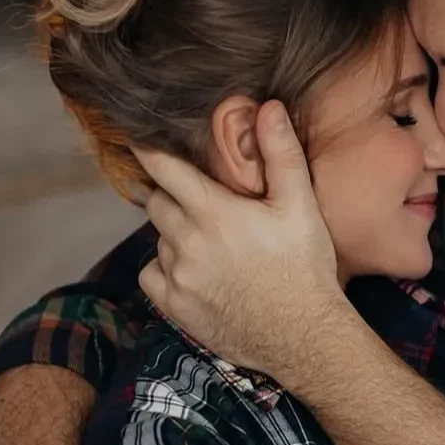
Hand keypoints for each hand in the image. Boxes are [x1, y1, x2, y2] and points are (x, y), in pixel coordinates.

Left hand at [136, 100, 340, 378]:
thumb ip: (281, 155)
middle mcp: (187, 242)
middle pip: (157, 203)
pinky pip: (152, 274)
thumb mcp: (301, 207)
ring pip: (158, 239)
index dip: (149, 150)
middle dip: (172, 196)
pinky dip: (166, 268)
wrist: (304, 336)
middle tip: (199, 201)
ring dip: (175, 234)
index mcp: (214, 212)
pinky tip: (195, 270)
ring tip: (209, 242)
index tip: (139, 139)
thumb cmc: (305, 269)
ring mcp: (178, 277)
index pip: (163, 168)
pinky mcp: (175, 306)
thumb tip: (268, 107)